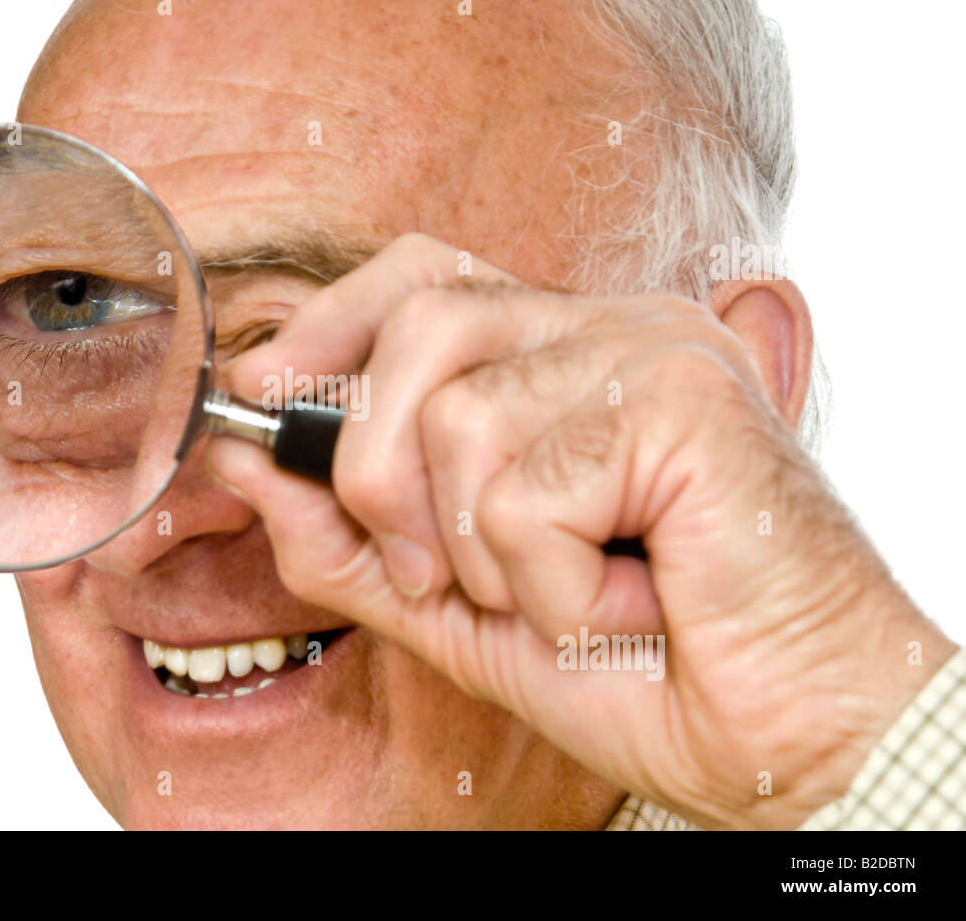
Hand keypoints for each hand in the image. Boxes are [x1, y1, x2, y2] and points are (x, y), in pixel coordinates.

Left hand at [207, 233, 956, 829]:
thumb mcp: (456, 606)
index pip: (421, 277)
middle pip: (420, 319)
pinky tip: (629, 601)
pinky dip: (551, 585)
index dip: (328, 326)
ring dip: (483, 554)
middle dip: (378, 469)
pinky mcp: (686, 395)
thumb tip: (244, 456)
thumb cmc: (640, 669)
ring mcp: (653, 350)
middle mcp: (610, 329)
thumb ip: (349, 535)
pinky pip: (525, 487)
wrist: (778, 745)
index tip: (261, 390)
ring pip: (458, 413)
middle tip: (435, 572)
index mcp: (562, 356)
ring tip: (571, 592)